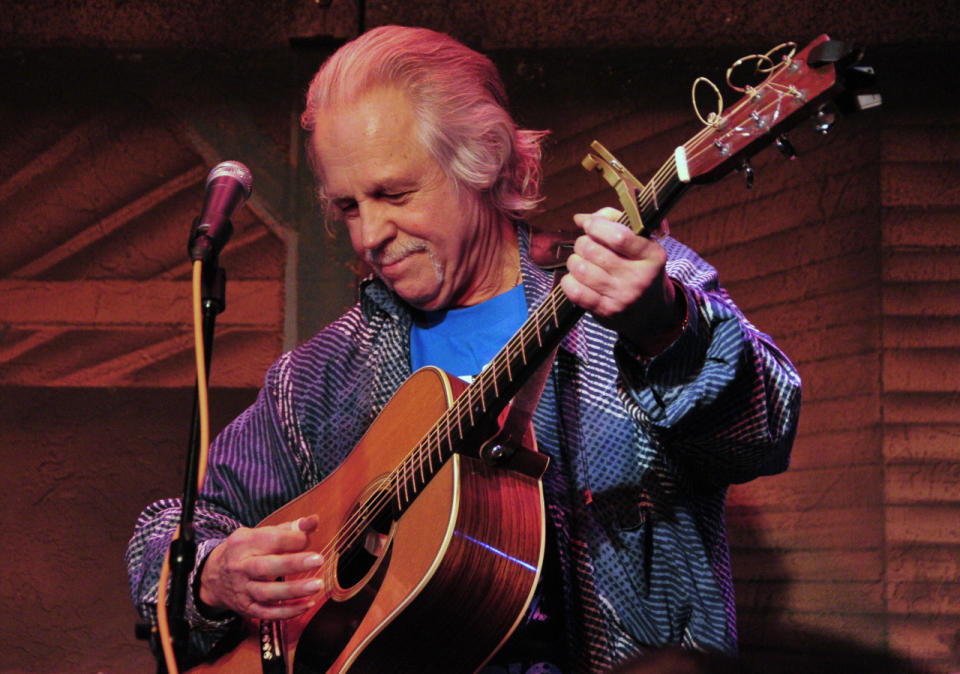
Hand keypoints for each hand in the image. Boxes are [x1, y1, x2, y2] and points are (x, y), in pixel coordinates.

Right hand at [198, 515, 325, 620]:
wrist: (213, 576)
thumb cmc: (245, 551)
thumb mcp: (260, 534)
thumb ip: (288, 529)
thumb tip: (314, 521)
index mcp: (244, 544)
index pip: (270, 540)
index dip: (292, 539)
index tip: (308, 538)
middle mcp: (240, 567)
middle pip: (266, 567)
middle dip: (293, 564)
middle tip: (318, 560)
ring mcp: (242, 590)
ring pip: (267, 593)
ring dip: (293, 590)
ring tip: (317, 585)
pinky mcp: (246, 608)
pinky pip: (267, 614)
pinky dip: (288, 611)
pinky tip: (307, 604)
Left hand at [560, 208, 683, 354]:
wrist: (652, 311)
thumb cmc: (640, 267)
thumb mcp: (640, 242)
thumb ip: (613, 222)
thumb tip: (580, 219)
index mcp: (652, 255)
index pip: (618, 236)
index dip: (595, 226)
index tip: (588, 225)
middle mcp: (639, 278)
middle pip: (592, 250)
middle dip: (582, 243)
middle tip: (586, 246)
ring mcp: (623, 297)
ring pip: (580, 269)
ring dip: (574, 261)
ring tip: (581, 262)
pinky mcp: (607, 312)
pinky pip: (575, 291)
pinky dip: (569, 281)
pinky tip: (576, 278)